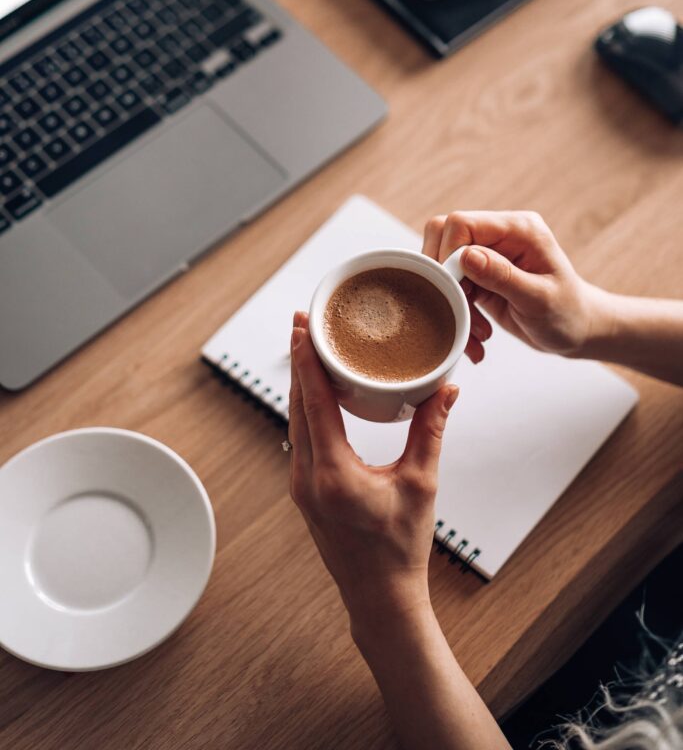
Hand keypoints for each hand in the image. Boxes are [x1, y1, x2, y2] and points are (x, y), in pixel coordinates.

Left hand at [288, 311, 457, 629]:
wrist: (380, 597)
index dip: (307, 358)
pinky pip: (300, 437)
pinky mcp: (305, 490)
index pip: (313, 400)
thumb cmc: (401, 548)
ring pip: (294, 420)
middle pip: (296, 403)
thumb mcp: (421, 484)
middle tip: (304, 322)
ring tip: (309, 348)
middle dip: (300, 360)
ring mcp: (301, 485)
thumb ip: (430, 431)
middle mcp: (307, 476)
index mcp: (333, 472)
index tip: (302, 325)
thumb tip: (446, 388)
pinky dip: (306, 408)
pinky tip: (316, 393)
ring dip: (301, 383)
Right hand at [422, 210, 596, 357]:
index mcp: (519, 229)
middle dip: (444, 278)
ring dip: (451, 301)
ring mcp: (487, 254)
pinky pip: (450, 285)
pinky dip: (457, 312)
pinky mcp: (478, 274)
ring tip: (477, 334)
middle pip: (443, 236)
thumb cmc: (567, 313)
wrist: (576, 330)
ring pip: (442, 264)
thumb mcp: (539, 299)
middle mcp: (500, 235)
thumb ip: (502, 276)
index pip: (463, 223)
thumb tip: (465, 256)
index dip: (449, 253)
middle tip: (460, 309)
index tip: (456, 289)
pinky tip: (477, 336)